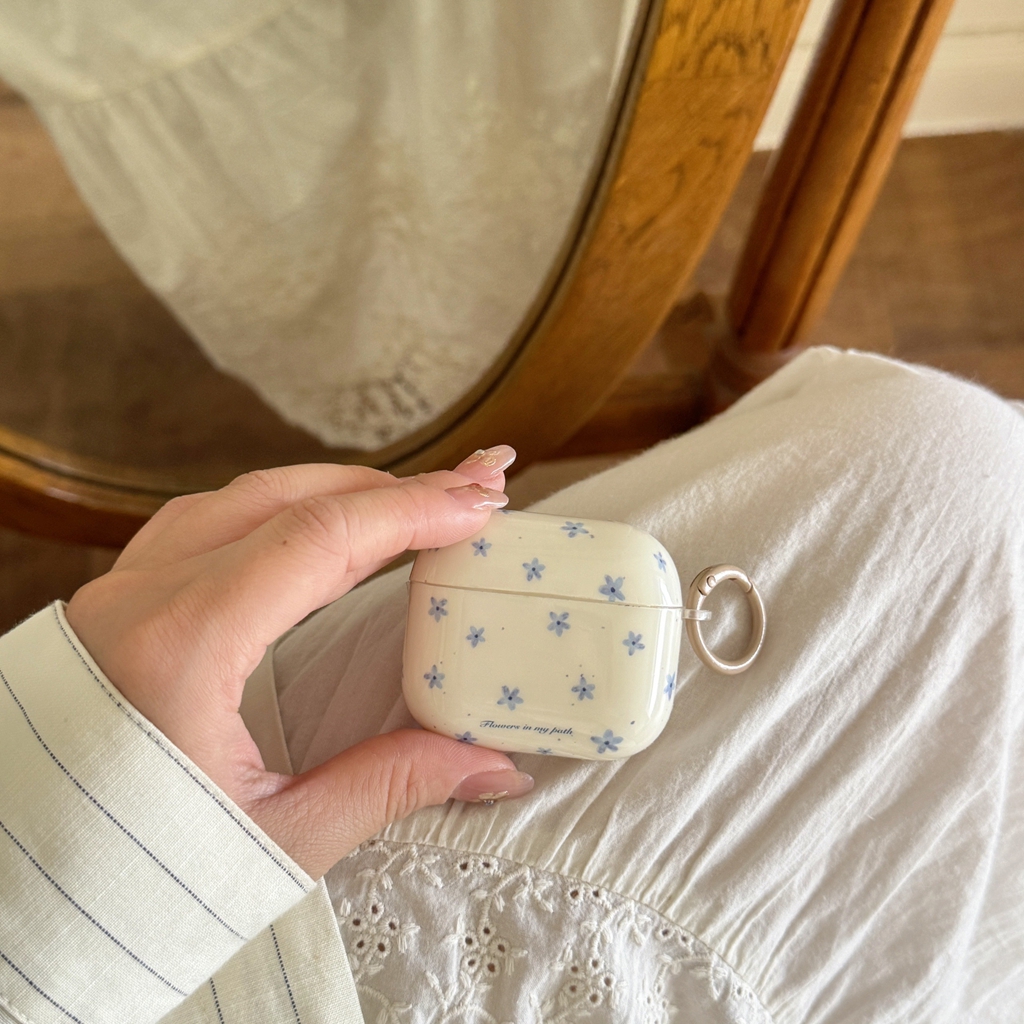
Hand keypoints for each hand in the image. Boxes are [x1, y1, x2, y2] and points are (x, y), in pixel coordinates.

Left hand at [66, 446, 532, 877]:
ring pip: (242, 500)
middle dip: (389, 489)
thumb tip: (489, 765)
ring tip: (406, 501)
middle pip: (287, 501)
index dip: (409, 511)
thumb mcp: (278, 838)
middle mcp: (141, 599)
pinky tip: (313, 523)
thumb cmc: (129, 878)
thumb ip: (390, 785)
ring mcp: (119, 594)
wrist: (22, 893)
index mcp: (180, 647)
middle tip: (467, 490)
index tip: (476, 505)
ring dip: (334, 492)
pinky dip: (277, 511)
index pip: (318, 540)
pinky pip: (203, 523)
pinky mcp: (115, 607)